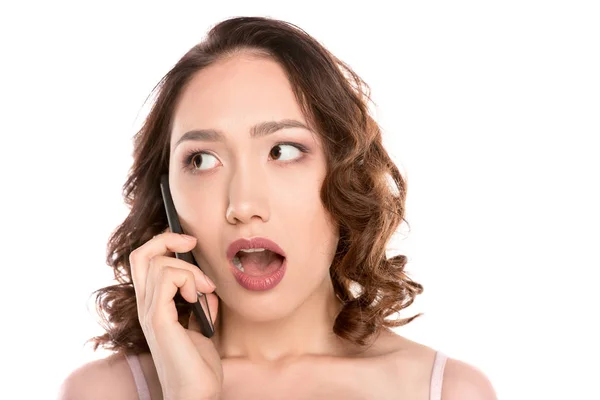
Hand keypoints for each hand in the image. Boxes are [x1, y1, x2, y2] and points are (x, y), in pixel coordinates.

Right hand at [129, 229, 221, 399]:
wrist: (196, 393)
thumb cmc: (197, 365)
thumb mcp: (201, 326)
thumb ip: (198, 305)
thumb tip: (206, 288)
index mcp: (153, 306)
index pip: (143, 262)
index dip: (163, 243)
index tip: (189, 242)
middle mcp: (145, 307)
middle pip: (141, 255)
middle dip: (168, 239)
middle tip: (192, 243)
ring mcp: (149, 313)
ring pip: (158, 263)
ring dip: (188, 268)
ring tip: (204, 289)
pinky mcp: (159, 320)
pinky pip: (167, 279)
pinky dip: (187, 278)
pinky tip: (198, 296)